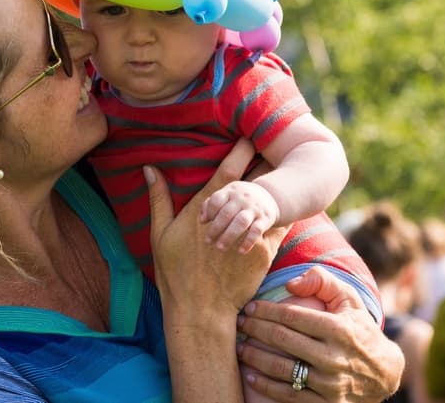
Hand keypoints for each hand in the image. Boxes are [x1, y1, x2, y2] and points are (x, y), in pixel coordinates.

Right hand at [147, 140, 279, 313]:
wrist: (200, 309)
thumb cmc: (175, 272)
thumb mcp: (159, 233)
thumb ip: (159, 198)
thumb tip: (149, 168)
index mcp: (207, 209)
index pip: (229, 171)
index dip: (241, 150)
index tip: (248, 135)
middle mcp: (232, 218)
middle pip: (256, 182)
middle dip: (265, 162)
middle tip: (275, 146)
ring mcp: (251, 235)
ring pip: (273, 202)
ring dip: (280, 187)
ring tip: (290, 172)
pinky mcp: (265, 254)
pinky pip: (282, 227)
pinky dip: (287, 214)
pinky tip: (294, 205)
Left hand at [201, 180, 280, 252]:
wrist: (269, 196)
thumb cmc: (239, 199)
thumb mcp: (227, 195)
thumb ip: (211, 204)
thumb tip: (202, 220)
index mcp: (231, 191)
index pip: (217, 200)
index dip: (209, 211)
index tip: (204, 223)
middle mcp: (242, 198)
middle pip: (227, 213)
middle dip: (216, 228)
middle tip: (207, 241)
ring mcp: (254, 208)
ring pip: (241, 222)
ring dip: (229, 236)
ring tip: (220, 248)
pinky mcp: (265, 219)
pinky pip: (256, 231)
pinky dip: (248, 242)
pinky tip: (241, 251)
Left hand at [236, 267, 403, 402]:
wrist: (384, 374)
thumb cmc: (359, 329)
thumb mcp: (349, 299)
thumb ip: (322, 280)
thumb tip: (290, 284)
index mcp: (339, 329)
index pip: (291, 317)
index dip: (265, 311)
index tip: (249, 307)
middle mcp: (335, 357)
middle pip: (282, 340)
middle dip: (254, 330)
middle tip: (238, 324)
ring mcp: (331, 383)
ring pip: (282, 369)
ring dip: (254, 358)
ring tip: (239, 348)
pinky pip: (289, 396)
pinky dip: (266, 386)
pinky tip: (251, 375)